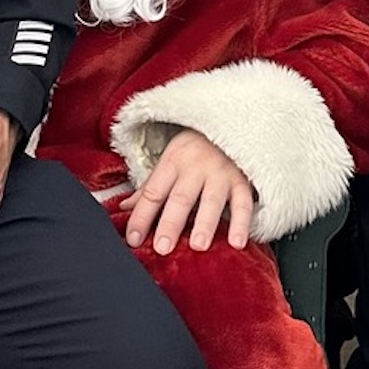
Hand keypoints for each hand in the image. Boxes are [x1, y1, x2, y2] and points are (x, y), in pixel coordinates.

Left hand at [124, 129, 255, 255]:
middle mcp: (196, 166)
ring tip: (198, 245)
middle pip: (181, 198)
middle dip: (171, 223)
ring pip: (212, 200)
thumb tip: (124, 208)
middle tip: (163, 247)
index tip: (133, 239)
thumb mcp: (170, 160)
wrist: (229, 121)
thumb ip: (150, 187)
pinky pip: (243, 203)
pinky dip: (242, 223)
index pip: (153, 192)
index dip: (141, 216)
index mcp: (172, 161)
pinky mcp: (242, 180)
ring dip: (205, 224)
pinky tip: (237, 243)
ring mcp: (221, 173)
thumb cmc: (194, 148)